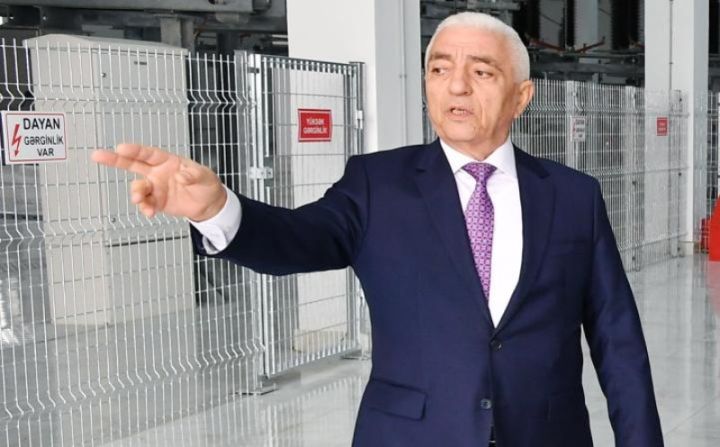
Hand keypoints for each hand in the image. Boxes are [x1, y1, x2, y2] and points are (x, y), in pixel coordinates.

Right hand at [91, 143, 226, 221]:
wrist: (208, 204)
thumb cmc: (206, 184)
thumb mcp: (205, 176)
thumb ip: (193, 175)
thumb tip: (181, 175)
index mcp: (167, 161)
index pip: (148, 153)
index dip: (135, 150)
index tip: (121, 147)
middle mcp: (157, 173)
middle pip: (132, 164)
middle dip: (114, 160)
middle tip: (98, 155)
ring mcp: (155, 188)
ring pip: (138, 188)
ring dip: (136, 193)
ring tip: (139, 199)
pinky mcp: (157, 202)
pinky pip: (146, 204)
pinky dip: (145, 208)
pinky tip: (149, 212)